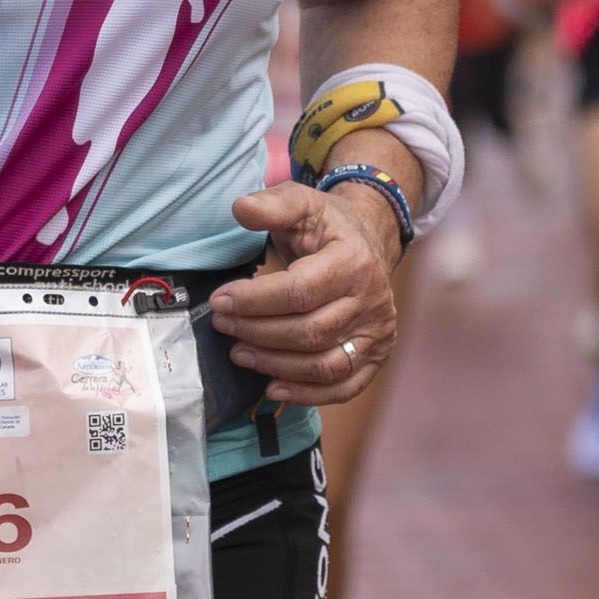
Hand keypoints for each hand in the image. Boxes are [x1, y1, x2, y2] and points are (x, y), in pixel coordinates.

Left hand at [209, 175, 403, 405]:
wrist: (369, 244)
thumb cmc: (328, 228)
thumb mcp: (302, 204)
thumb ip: (272, 205)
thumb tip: (241, 208)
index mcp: (355, 261)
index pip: (300, 291)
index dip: (255, 300)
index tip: (220, 301)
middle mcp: (373, 301)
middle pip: (309, 332)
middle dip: (257, 332)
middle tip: (222, 325)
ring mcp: (377, 333)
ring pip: (324, 365)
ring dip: (274, 365)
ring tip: (238, 353)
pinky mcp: (376, 356)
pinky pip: (343, 387)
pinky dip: (307, 394)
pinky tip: (272, 387)